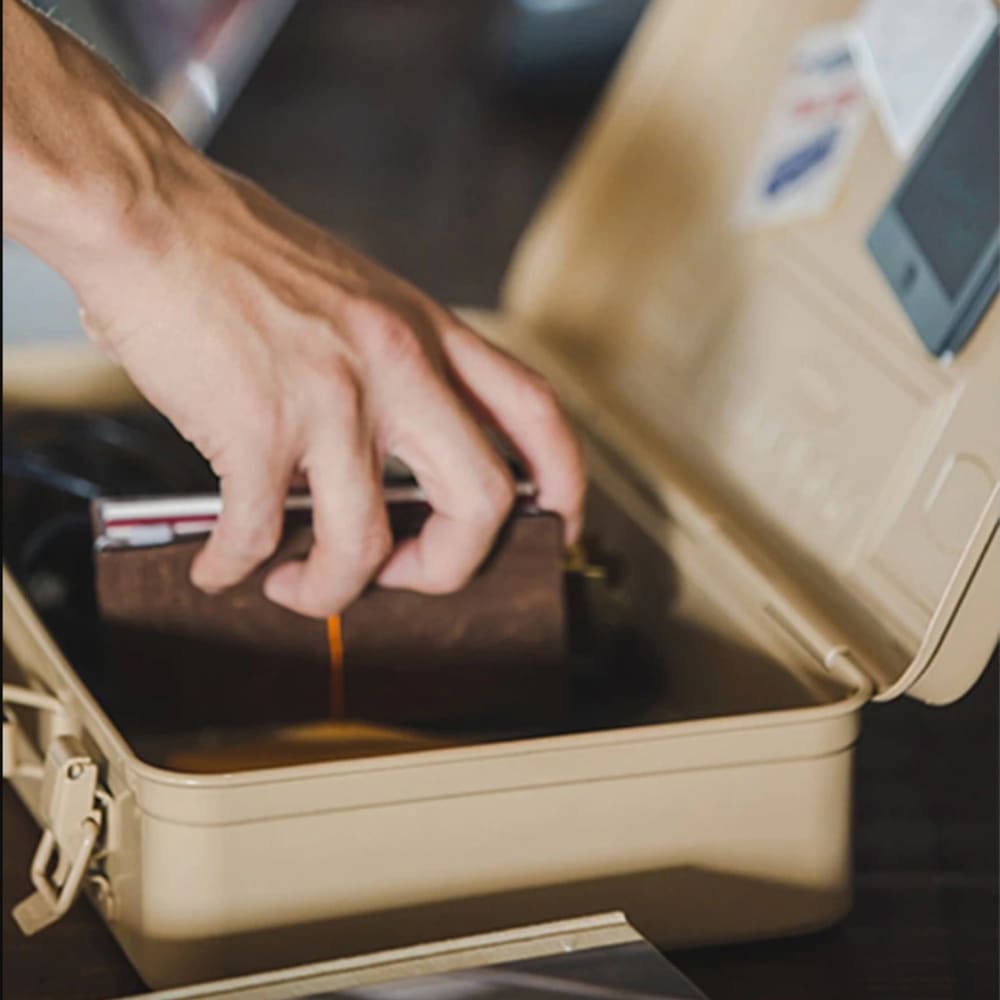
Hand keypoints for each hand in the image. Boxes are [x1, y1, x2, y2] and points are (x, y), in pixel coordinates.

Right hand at [76, 166, 585, 617]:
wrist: (147, 210)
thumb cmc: (236, 247)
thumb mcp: (353, 292)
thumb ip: (389, 360)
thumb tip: (384, 451)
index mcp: (425, 331)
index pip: (534, 413)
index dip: (563, 484)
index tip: (554, 527)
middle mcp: (396, 367)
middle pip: (483, 501)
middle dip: (452, 566)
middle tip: (406, 576)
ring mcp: (332, 401)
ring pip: (368, 545)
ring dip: (332, 589)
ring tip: (294, 583)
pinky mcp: (257, 429)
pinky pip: (259, 534)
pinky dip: (237, 568)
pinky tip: (219, 567)